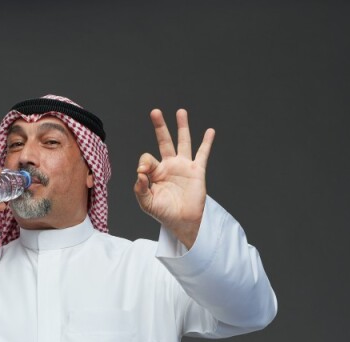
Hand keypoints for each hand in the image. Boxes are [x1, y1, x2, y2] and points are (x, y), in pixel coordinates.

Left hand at [134, 109, 213, 248]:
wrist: (182, 222)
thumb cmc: (164, 213)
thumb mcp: (147, 203)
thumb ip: (140, 189)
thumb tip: (139, 173)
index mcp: (155, 173)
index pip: (147, 159)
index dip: (144, 162)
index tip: (143, 172)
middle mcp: (169, 166)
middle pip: (164, 141)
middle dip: (160, 126)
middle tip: (155, 112)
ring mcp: (183, 167)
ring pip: (183, 142)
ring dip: (182, 126)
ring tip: (180, 112)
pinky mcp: (197, 171)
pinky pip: (202, 154)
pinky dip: (207, 143)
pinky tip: (210, 132)